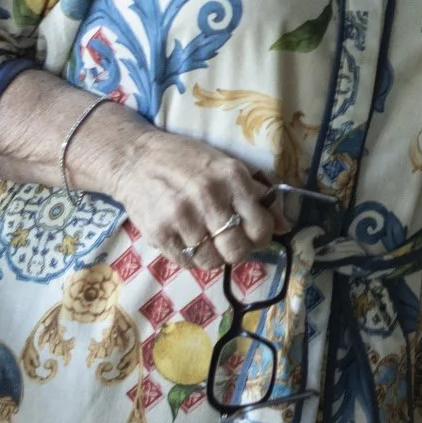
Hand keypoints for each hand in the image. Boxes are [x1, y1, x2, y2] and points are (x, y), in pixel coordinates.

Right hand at [107, 127, 283, 268]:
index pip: (260, 226)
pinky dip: (191, 259)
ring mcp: (182, 218)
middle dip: (238, 251)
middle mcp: (209, 197)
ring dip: (213, 256)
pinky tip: (188, 241)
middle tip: (230, 243)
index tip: (254, 235)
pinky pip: (186, 263)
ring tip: (207, 240)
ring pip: (211, 261)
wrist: (135, 159)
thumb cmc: (186, 160)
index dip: (261, 237)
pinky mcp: (160, 233)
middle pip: (237, 250)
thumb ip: (255, 194)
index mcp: (232, 177)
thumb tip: (286, 224)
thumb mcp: (225, 166)